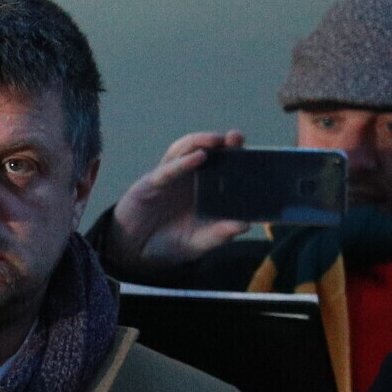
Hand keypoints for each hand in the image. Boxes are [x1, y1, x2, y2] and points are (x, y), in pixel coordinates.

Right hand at [101, 130, 248, 272]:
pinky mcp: (150, 184)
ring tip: (217, 140)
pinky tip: (197, 157)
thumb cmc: (170, 244)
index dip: (238, 155)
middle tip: (236, 137)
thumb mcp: (199, 243)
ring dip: (200, 142)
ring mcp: (170, 179)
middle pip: (207, 151)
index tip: (256, 152)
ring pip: (184, 151)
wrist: (136, 254)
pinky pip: (167, 170)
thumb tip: (246, 225)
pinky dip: (182, 162)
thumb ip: (220, 235)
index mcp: (206, 190)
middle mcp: (189, 179)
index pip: (225, 166)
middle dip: (223, 142)